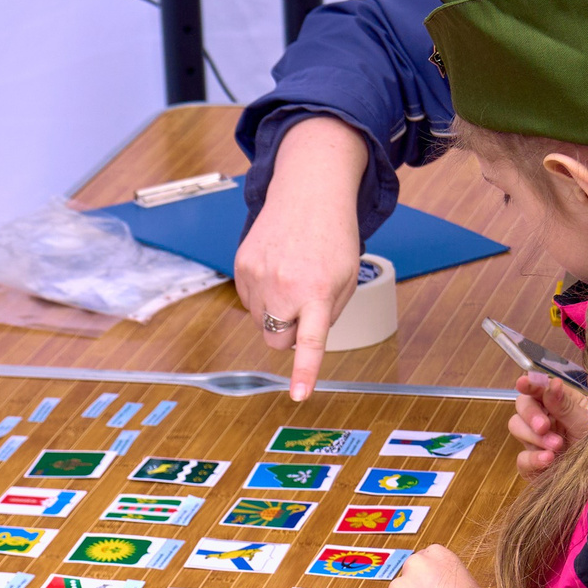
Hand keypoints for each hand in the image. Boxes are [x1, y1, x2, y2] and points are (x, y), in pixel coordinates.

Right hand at [233, 116, 368, 401]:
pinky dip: (261, 293)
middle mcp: (285, 286)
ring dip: (274, 310)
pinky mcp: (242, 265)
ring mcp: (258, 276)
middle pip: (276, 339)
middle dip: (288, 332)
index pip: (310, 341)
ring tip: (290, 276)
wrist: (309, 192)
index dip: (304, 371)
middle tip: (303, 303)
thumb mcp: (345, 279)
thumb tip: (298, 339)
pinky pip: (247, 300)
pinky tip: (276, 268)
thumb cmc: (332, 239)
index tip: (298, 395)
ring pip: (260, 321)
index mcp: (318, 292)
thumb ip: (326, 315)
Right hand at [508, 373, 585, 479]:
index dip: (530, 384)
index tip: (523, 383)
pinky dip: (533, 459)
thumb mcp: (587, 423)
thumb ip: (566, 406)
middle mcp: (545, 418)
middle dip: (530, 415)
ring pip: (517, 428)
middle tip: (543, 427)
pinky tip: (548, 459)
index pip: (540, 388)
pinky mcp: (532, 463)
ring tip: (557, 446)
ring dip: (535, 437)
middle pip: (522, 406)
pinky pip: (522, 458)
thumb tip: (553, 384)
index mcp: (560, 402)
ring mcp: (536, 441)